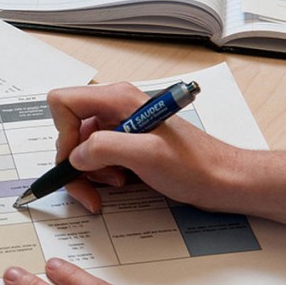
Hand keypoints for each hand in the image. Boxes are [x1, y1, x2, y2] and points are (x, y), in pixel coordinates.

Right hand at [47, 82, 239, 212]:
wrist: (222, 180)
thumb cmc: (195, 165)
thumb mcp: (147, 155)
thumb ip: (103, 148)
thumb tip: (75, 155)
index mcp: (117, 99)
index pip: (63, 103)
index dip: (63, 134)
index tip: (77, 158)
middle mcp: (114, 108)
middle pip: (68, 131)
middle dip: (75, 162)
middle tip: (91, 185)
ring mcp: (119, 126)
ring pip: (79, 148)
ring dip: (89, 172)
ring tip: (115, 182)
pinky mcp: (125, 144)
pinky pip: (95, 158)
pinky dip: (99, 176)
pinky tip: (119, 182)